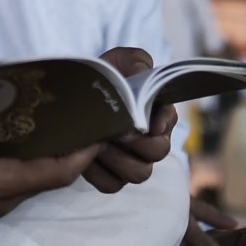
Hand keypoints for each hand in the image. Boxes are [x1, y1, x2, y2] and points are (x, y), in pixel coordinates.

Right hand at [0, 97, 102, 234]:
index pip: (55, 174)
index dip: (81, 156)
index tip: (100, 133)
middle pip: (46, 179)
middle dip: (67, 154)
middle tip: (79, 123)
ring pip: (26, 183)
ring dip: (42, 160)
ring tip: (51, 127)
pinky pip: (8, 186)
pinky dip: (21, 166)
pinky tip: (10, 143)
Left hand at [84, 48, 171, 193]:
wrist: (76, 95)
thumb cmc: (105, 78)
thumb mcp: (120, 60)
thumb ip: (136, 62)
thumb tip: (143, 73)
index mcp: (157, 113)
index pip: (169, 121)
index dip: (162, 123)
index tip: (149, 122)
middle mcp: (150, 140)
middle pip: (158, 153)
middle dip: (139, 144)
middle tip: (118, 133)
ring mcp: (132, 161)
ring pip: (138, 173)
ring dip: (120, 160)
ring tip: (101, 144)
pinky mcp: (111, 176)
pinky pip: (112, 185)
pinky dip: (100, 174)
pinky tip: (89, 157)